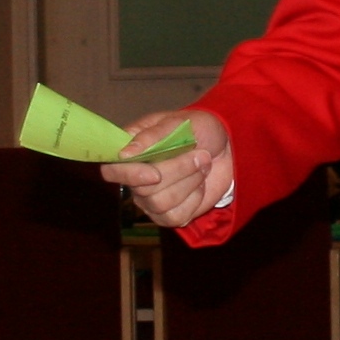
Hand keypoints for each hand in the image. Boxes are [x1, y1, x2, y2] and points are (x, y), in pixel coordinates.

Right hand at [103, 106, 234, 228]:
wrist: (227, 146)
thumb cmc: (198, 129)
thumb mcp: (178, 122)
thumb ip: (151, 136)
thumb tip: (124, 153)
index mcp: (131, 152)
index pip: (112, 171)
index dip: (129, 175)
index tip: (154, 174)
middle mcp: (136, 178)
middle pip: (143, 190)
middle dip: (177, 172)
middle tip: (199, 155)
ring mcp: (151, 200)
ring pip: (161, 204)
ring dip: (189, 182)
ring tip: (203, 165)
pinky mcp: (170, 215)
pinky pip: (176, 216)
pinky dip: (195, 199)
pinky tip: (200, 185)